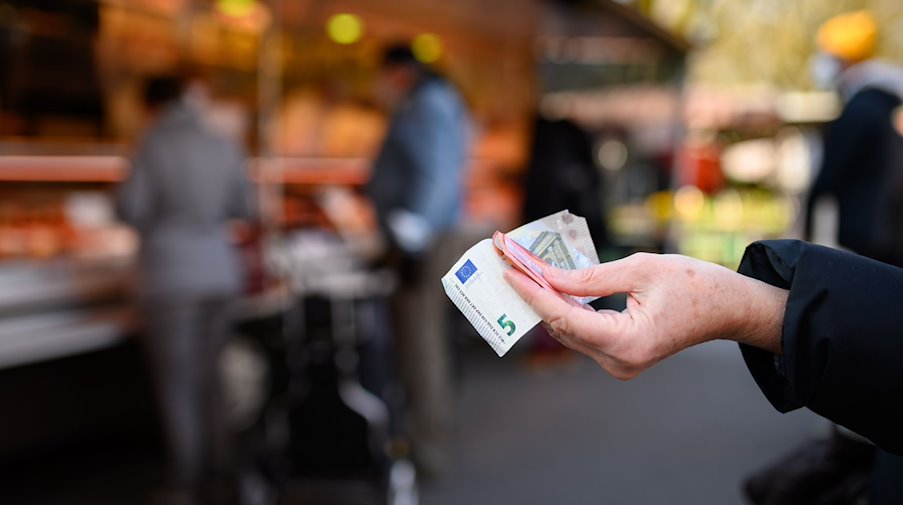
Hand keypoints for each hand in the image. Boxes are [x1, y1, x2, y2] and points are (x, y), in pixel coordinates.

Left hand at [504, 252, 787, 379]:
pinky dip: (566, 308)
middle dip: (533, 291)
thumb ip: (590, 277)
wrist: (728, 308)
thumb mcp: (641, 269)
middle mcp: (618, 361)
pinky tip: (550, 284)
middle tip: (508, 259)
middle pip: (560, 326)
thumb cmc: (694, 284)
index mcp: (626, 343)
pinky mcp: (619, 356)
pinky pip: (583, 332)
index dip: (532, 292)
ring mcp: (618, 363)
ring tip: (523, 268)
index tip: (507, 268)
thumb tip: (548, 276)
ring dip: (547, 299)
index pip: (563, 317)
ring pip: (568, 330)